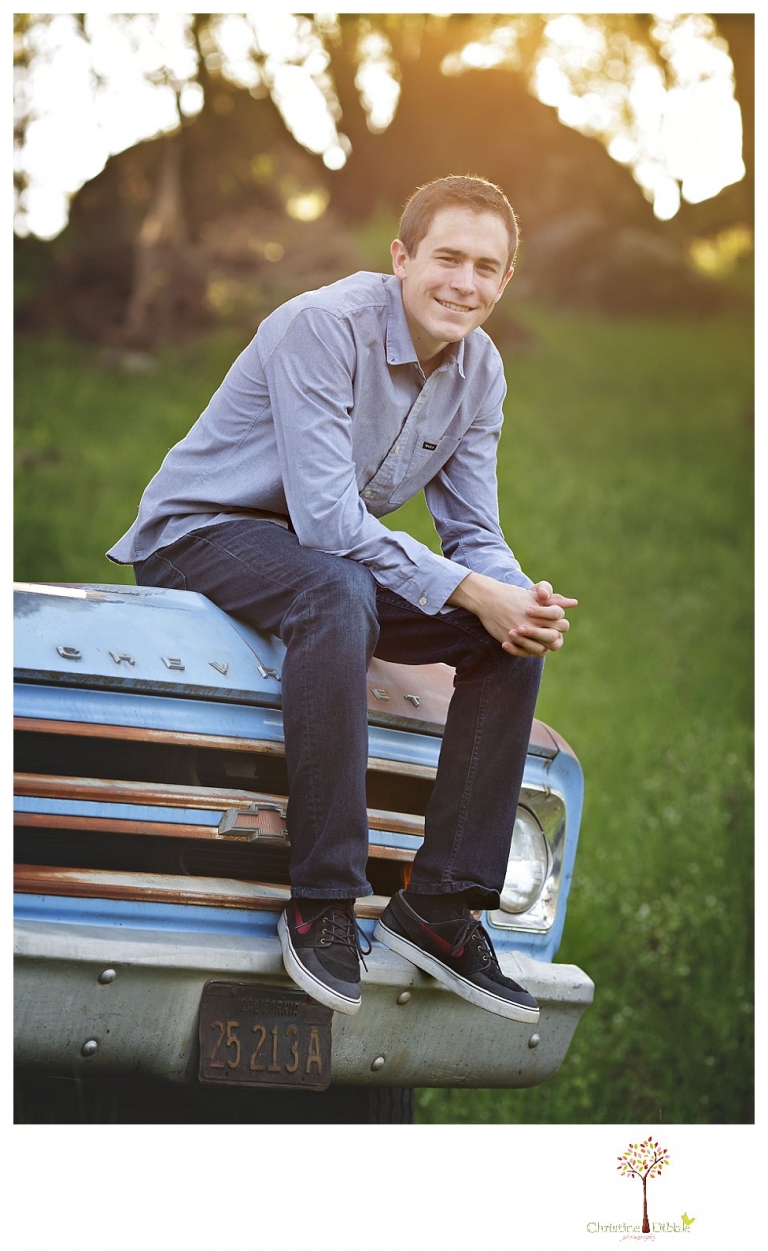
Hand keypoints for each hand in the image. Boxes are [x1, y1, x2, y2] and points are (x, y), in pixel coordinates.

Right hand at [448, 574, 576, 657]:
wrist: (488, 598)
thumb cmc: (513, 595)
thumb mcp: (535, 595)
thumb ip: (556, 600)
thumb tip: (574, 603)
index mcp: (544, 611)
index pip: (561, 624)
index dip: (555, 624)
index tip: (544, 620)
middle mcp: (534, 623)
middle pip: (554, 638)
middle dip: (549, 636)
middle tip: (538, 631)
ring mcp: (522, 633)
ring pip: (541, 649)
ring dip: (537, 645)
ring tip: (529, 639)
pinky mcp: (510, 640)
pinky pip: (524, 653)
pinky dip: (523, 651)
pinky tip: (518, 644)